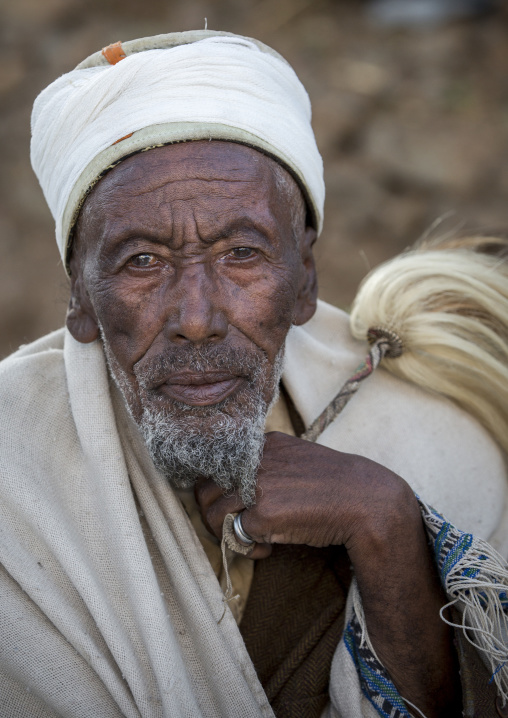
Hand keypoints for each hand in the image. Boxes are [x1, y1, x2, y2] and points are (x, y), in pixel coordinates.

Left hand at [195, 430, 414, 557]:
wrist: (366, 500)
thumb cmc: (334, 486)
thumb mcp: (295, 460)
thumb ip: (266, 467)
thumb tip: (233, 491)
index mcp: (262, 444)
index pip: (214, 465)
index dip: (217, 490)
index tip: (229, 505)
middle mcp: (255, 460)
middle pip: (204, 489)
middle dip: (212, 514)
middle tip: (233, 528)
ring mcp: (257, 485)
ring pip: (213, 513)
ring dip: (226, 533)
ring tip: (254, 540)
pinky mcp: (264, 513)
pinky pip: (235, 536)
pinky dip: (248, 548)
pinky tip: (268, 548)